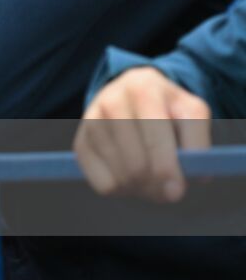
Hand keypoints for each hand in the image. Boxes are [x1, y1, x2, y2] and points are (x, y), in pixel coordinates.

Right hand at [74, 66, 211, 202]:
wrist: (131, 95)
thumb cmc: (167, 108)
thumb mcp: (191, 112)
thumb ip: (199, 141)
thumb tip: (195, 176)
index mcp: (143, 89)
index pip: (154, 139)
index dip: (167, 169)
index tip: (176, 190)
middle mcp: (111, 101)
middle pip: (135, 165)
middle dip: (156, 185)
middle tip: (168, 190)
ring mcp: (91, 122)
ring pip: (120, 178)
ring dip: (140, 188)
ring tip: (152, 178)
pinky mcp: (80, 143)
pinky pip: (103, 185)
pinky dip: (121, 189)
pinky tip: (130, 175)